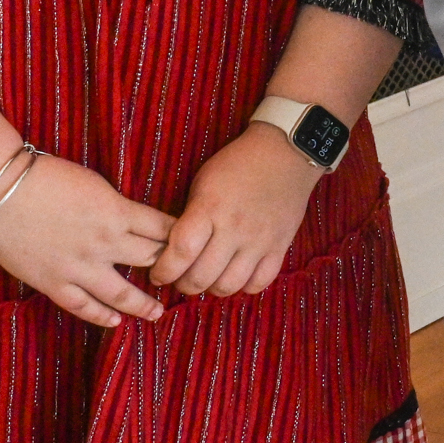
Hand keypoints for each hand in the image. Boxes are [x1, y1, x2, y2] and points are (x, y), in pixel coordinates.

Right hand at [0, 153, 175, 328]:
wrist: (1, 190)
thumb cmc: (48, 178)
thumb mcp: (96, 184)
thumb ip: (117, 207)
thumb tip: (135, 222)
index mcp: (118, 213)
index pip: (163, 229)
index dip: (181, 238)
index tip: (193, 245)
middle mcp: (105, 243)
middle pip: (150, 260)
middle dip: (170, 269)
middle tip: (182, 279)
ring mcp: (79, 267)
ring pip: (121, 293)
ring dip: (143, 304)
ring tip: (158, 312)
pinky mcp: (53, 282)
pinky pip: (82, 306)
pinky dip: (101, 316)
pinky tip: (115, 321)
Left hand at [151, 125, 321, 299]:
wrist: (285, 153)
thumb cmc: (236, 164)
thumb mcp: (203, 184)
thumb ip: (190, 219)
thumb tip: (174, 251)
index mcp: (209, 209)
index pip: (180, 254)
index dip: (163, 271)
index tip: (158, 274)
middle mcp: (234, 229)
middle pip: (201, 277)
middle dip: (183, 284)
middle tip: (181, 278)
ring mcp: (259, 241)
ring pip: (229, 286)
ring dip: (211, 289)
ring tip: (208, 279)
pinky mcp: (280, 246)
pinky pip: (259, 282)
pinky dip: (243, 286)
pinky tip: (236, 275)